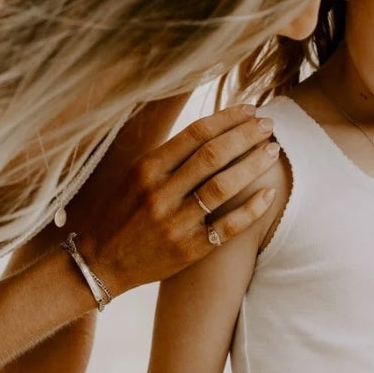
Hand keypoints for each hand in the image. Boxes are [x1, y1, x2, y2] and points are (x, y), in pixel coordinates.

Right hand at [72, 103, 278, 294]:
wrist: (101, 262)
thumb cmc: (121, 214)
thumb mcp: (134, 177)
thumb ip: (169, 156)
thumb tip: (212, 130)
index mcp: (146, 169)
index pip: (195, 134)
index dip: (227, 119)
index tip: (250, 110)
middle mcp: (160, 193)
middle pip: (213, 155)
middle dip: (246, 136)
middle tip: (269, 125)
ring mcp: (175, 222)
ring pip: (223, 187)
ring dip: (252, 165)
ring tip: (272, 151)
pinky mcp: (188, 249)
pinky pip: (227, 227)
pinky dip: (251, 209)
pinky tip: (269, 193)